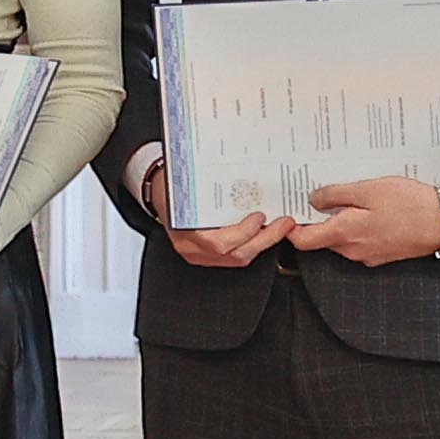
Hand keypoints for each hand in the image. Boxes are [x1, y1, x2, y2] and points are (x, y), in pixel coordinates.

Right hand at [140, 147, 291, 271]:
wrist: (156, 189)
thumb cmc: (170, 182)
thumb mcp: (185, 180)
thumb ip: (210, 186)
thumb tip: (244, 178)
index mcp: (182, 230)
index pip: (217, 243)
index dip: (243, 233)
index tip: (259, 217)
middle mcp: (190, 247)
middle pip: (234, 255)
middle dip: (264, 240)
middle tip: (283, 224)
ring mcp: (198, 254)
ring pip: (238, 259)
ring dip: (262, 243)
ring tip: (279, 227)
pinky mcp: (207, 255)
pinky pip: (235, 257)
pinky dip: (253, 245)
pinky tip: (264, 232)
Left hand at [290, 173, 439, 265]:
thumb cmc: (411, 204)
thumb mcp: (368, 190)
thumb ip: (335, 195)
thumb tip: (313, 200)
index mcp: (345, 234)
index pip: (303, 240)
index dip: (291, 227)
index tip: (288, 211)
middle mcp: (353, 250)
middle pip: (321, 238)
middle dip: (317, 219)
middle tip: (320, 194)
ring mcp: (369, 255)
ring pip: (342, 239)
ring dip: (340, 220)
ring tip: (351, 197)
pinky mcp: (383, 254)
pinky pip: (360, 241)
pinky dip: (358, 226)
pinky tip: (371, 209)